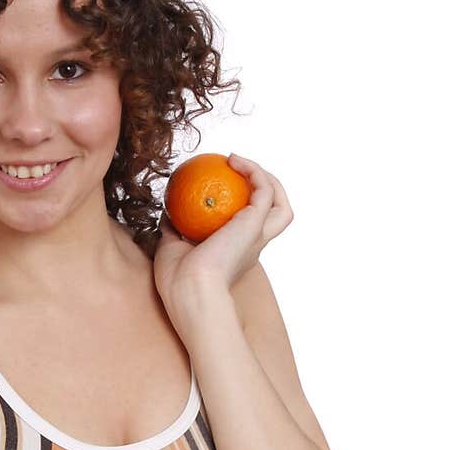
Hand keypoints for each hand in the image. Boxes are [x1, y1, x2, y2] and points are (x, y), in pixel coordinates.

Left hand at [153, 153, 292, 329]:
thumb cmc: (177, 280)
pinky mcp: (255, 223)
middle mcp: (251, 246)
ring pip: (282, 207)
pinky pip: (264, 189)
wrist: (189, 290)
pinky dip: (254, 171)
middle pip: (274, 219)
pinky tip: (232, 160)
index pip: (245, 230)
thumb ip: (173, 230)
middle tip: (235, 174)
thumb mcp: (171, 249)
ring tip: (239, 163)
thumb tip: (167, 211)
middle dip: (264, 195)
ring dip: (269, 181)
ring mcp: (257, 236)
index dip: (238, 209)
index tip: (215, 190)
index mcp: (234, 254)